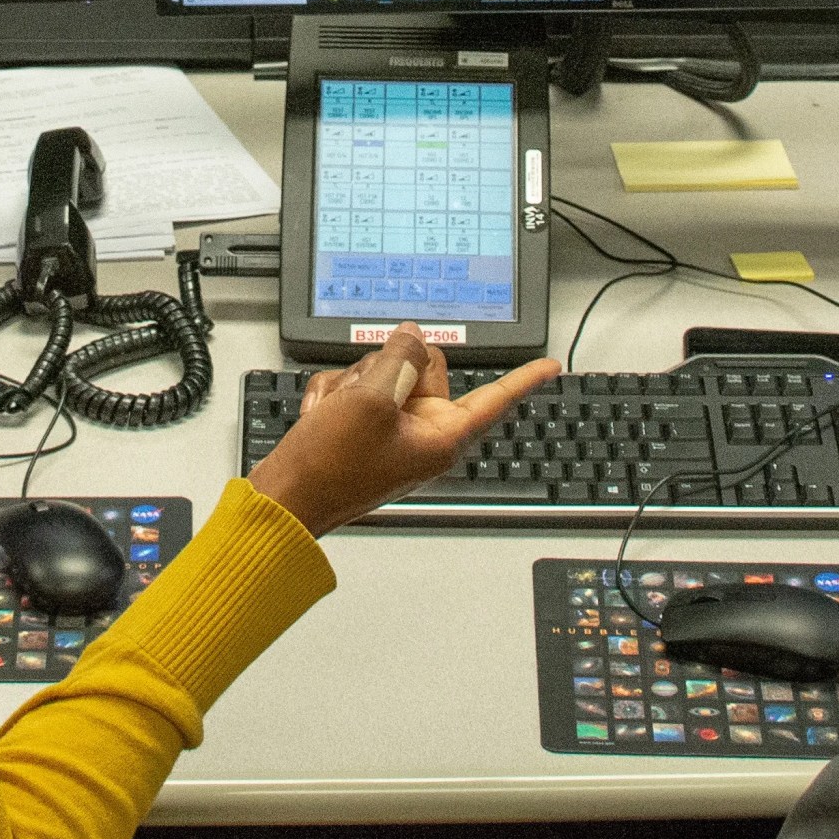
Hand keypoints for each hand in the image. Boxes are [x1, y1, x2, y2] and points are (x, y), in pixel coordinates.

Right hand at [247, 328, 558, 536]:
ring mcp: (390, 432)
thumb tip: (411, 337)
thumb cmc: (330, 468)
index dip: (525, 378)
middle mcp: (421, 433)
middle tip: (363, 392)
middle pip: (422, 369)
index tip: (554, 365)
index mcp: (441, 435)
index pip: (494, 398)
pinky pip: (354, 390)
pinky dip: (333, 397)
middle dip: (386, 367)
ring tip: (335, 413)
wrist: (284, 500)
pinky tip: (321, 418)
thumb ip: (398, 358)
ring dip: (352, 383)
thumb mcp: (372, 399)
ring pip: (382, 373)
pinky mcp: (360, 430)